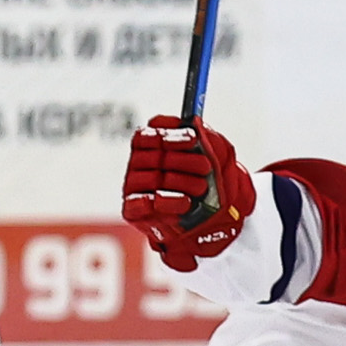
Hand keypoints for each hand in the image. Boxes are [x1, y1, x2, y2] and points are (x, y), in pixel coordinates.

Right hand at [121, 114, 254, 269]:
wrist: (202, 223)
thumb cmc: (203, 185)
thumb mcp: (213, 158)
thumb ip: (206, 139)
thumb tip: (196, 122)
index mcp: (149, 147)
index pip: (148, 135)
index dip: (171, 135)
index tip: (193, 138)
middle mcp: (137, 165)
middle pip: (154, 156)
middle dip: (184, 161)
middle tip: (206, 167)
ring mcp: (133, 187)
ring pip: (153, 179)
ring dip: (181, 182)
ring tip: (202, 188)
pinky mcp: (132, 210)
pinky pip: (144, 204)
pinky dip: (167, 202)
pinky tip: (185, 203)